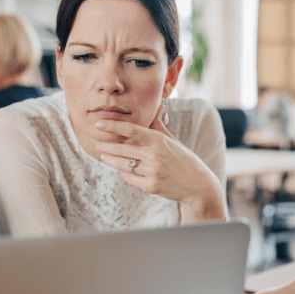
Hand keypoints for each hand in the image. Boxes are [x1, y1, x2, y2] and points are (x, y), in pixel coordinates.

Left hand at [94, 105, 224, 220]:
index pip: (131, 130)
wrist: (198, 185)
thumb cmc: (184, 159)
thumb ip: (159, 125)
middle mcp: (154, 155)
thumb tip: (158, 107)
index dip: (112, 126)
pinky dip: (124, 173)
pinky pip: (129, 178)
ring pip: (122, 165)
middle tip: (97, 144)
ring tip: (104, 156)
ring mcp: (152, 172)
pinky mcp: (150, 186)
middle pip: (121, 149)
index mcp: (159, 140)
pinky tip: (121, 169)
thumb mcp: (172, 141)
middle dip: (106, 146)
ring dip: (111, 160)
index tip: (99, 123)